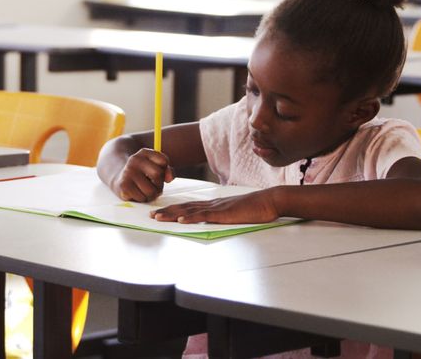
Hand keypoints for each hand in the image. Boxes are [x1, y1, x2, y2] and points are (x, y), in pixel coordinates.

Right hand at [112, 148, 172, 201]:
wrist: (119, 176)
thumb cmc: (143, 173)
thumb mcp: (155, 166)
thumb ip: (167, 171)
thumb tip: (169, 178)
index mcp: (144, 152)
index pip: (163, 160)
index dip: (164, 170)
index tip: (157, 172)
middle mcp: (134, 160)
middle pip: (157, 174)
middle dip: (159, 184)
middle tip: (153, 185)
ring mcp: (128, 172)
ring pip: (151, 190)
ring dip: (152, 194)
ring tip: (146, 190)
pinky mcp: (124, 186)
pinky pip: (142, 198)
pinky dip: (143, 199)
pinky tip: (138, 193)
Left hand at [151, 189, 278, 223]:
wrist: (269, 201)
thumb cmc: (255, 208)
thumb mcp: (235, 212)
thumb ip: (223, 215)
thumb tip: (215, 220)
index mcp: (214, 204)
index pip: (189, 206)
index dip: (173, 209)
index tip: (160, 212)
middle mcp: (212, 204)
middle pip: (184, 207)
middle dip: (167, 211)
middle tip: (151, 215)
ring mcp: (217, 207)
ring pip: (190, 210)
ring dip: (172, 214)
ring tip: (158, 217)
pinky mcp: (224, 213)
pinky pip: (205, 215)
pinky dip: (192, 217)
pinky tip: (181, 219)